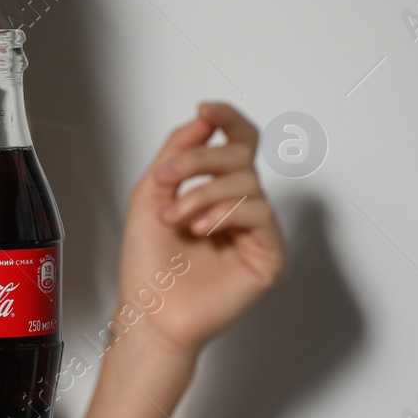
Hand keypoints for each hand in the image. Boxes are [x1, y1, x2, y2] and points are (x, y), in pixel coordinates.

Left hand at [116, 102, 287, 356]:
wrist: (149, 309)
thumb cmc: (148, 262)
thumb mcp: (152, 192)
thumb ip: (177, 151)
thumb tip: (203, 117)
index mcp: (216, 191)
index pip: (236, 144)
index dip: (227, 121)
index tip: (205, 108)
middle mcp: (239, 207)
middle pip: (241, 156)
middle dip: (200, 160)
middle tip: (167, 178)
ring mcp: (257, 231)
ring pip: (248, 182)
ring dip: (203, 195)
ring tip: (176, 218)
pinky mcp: (270, 255)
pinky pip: (260, 212)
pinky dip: (226, 214)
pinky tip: (202, 231)